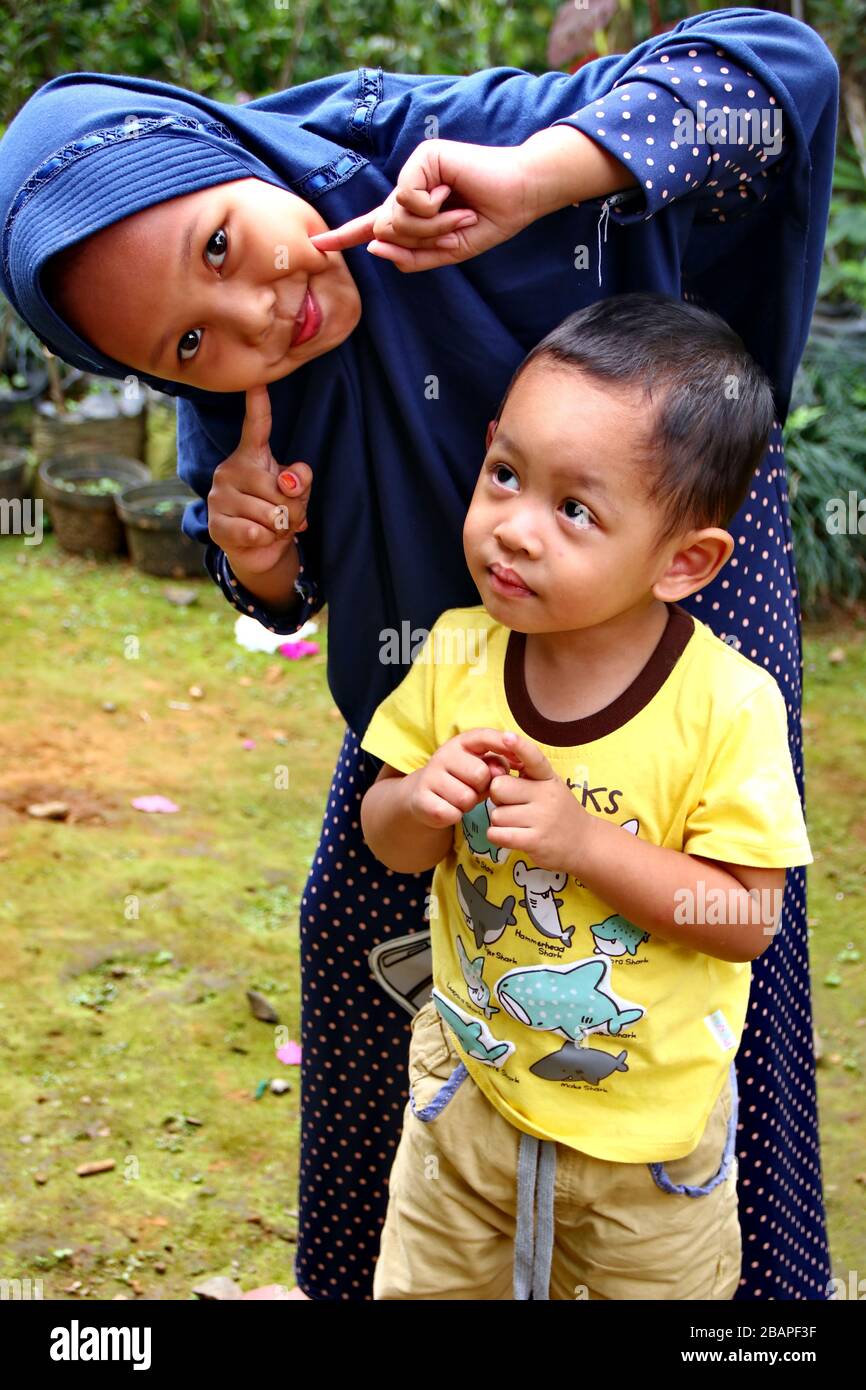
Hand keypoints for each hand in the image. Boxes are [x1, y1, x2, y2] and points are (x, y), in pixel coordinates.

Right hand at [207, 384, 312, 577]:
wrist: (260, 550)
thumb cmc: (278, 513)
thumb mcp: (297, 493)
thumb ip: (300, 481)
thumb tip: (289, 482)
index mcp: (251, 455)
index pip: (256, 427)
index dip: (258, 404)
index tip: (256, 382)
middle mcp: (229, 469)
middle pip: (276, 487)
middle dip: (292, 509)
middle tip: (284, 516)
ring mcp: (218, 496)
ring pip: (269, 513)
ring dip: (280, 528)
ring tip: (271, 527)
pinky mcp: (215, 524)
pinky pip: (254, 532)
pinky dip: (266, 540)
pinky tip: (258, 537)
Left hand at [309, 139, 537, 271]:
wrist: (520, 195)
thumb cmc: (490, 220)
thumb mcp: (448, 252)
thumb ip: (411, 257)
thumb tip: (373, 244)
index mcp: (413, 213)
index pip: (372, 227)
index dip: (344, 235)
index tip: (317, 244)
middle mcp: (408, 190)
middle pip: (388, 230)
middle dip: (422, 239)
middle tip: (457, 224)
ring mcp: (413, 170)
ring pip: (395, 216)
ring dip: (431, 225)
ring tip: (460, 209)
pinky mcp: (422, 157)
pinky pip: (407, 197)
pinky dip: (432, 206)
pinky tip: (453, 191)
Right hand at [405, 728, 522, 829]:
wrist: (423, 796)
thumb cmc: (462, 780)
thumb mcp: (482, 769)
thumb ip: (497, 765)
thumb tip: (502, 772)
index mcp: (461, 742)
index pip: (484, 736)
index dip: (503, 744)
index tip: (519, 759)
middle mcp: (443, 755)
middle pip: (479, 774)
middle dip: (482, 787)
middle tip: (474, 789)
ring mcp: (430, 776)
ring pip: (465, 797)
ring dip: (468, 804)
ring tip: (461, 800)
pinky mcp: (421, 799)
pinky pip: (452, 813)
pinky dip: (455, 816)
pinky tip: (449, 809)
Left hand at [485, 730, 589, 873]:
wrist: (585, 843)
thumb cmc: (558, 812)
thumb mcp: (548, 787)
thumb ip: (525, 777)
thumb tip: (493, 770)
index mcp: (548, 778)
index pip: (533, 758)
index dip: (519, 747)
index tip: (507, 736)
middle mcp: (546, 795)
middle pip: (499, 787)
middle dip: (497, 798)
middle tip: (511, 805)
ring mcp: (542, 819)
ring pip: (496, 814)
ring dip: (499, 822)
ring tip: (517, 824)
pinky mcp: (535, 841)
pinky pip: (498, 834)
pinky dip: (496, 836)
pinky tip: (507, 835)